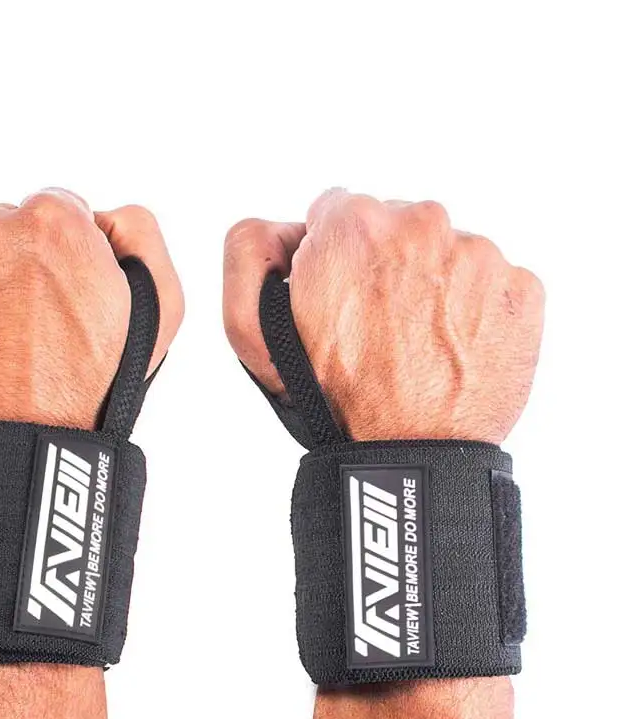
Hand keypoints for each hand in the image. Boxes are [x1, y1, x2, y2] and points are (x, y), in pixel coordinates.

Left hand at [0, 189, 183, 431]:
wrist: (25, 450)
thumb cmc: (93, 388)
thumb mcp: (160, 307)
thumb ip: (139, 234)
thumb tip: (106, 216)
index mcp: (52, 224)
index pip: (55, 211)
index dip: (67, 256)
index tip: (66, 294)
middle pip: (2, 234)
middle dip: (17, 269)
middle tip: (35, 328)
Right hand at [223, 189, 543, 443]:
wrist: (410, 454)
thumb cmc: (338, 399)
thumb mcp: (258, 328)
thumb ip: (250, 251)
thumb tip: (290, 229)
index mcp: (353, 225)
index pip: (337, 212)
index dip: (332, 256)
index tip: (340, 293)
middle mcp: (420, 223)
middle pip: (395, 227)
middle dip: (384, 265)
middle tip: (378, 325)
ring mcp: (478, 254)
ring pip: (445, 254)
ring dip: (432, 286)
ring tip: (418, 343)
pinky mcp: (520, 287)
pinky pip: (490, 282)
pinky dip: (474, 308)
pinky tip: (453, 347)